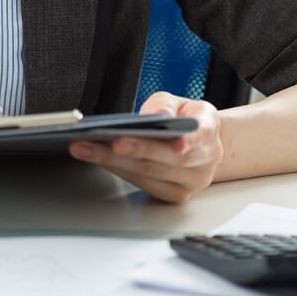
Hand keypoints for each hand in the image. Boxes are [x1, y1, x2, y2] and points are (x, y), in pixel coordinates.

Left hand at [68, 92, 222, 202]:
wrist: (197, 142)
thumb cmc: (183, 118)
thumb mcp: (177, 101)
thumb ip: (165, 105)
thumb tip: (157, 114)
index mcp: (209, 128)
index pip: (201, 134)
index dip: (189, 140)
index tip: (175, 142)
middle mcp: (206, 158)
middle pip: (171, 159)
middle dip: (139, 150)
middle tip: (111, 142)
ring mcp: (192, 181)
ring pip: (153, 173)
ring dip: (116, 162)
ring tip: (87, 148)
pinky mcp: (175, 195)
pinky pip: (145, 184)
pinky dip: (119, 170)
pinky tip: (98, 158)